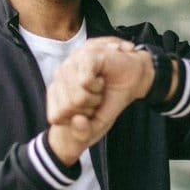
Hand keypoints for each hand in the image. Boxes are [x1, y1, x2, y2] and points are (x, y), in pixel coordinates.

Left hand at [45, 38, 153, 161]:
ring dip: (94, 97)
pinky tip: (101, 79)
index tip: (88, 110)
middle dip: (87, 109)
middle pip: (66, 108)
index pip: (55, 117)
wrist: (134, 80)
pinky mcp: (84, 57)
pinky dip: (97, 86)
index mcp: (56, 92)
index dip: (75, 119)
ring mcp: (70, 65)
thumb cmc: (110, 101)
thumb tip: (77, 120)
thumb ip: (83, 132)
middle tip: (96, 98)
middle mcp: (59, 76)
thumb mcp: (95, 125)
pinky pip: (84, 82)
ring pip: (76, 97)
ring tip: (99, 88)